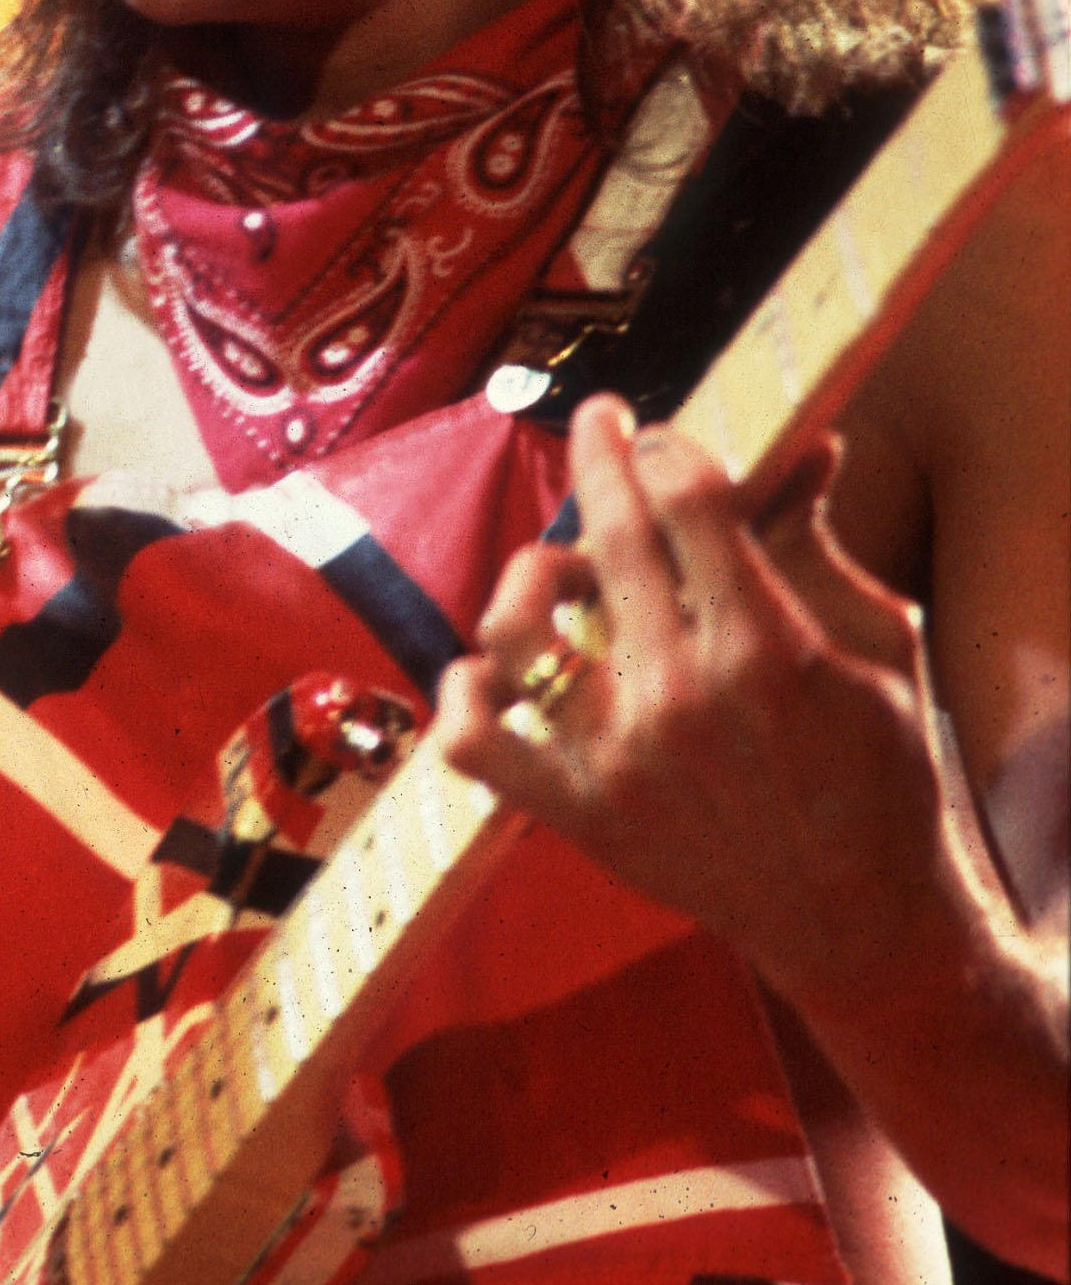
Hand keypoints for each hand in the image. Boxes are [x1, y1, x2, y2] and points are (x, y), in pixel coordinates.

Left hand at [433, 394, 954, 1009]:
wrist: (857, 917)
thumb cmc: (878, 777)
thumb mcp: (875, 652)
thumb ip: (814, 550)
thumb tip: (804, 448)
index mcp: (765, 649)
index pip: (690, 500)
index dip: (668, 448)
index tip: (659, 433)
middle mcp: (679, 698)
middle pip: (608, 539)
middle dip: (601, 456)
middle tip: (601, 424)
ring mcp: (616, 760)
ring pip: (516, 628)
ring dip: (530, 577)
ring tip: (558, 569)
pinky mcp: (575, 814)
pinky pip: (473, 741)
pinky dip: (463, 696)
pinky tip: (491, 670)